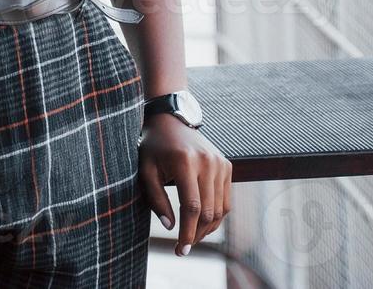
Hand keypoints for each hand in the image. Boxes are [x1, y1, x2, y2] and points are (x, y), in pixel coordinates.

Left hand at [138, 115, 232, 255]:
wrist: (171, 120)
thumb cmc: (154, 147)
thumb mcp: (146, 171)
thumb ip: (157, 200)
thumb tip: (171, 227)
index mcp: (185, 162)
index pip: (192, 207)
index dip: (187, 233)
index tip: (181, 250)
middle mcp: (207, 162)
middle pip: (208, 211)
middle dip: (197, 235)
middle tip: (184, 248)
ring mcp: (220, 163)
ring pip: (220, 209)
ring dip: (207, 229)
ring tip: (192, 237)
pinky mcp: (226, 165)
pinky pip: (226, 200)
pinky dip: (216, 216)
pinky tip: (202, 223)